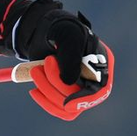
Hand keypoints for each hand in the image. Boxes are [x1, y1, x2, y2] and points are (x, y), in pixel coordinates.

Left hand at [16, 1, 112, 120]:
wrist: (43, 28)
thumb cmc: (60, 28)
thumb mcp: (67, 36)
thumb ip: (71, 57)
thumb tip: (69, 83)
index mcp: (102, 64)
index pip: (100, 90)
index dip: (85, 99)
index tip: (67, 103)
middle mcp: (93, 79)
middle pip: (79, 98)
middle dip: (56, 83)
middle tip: (43, 63)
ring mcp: (78, 87)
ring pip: (66, 106)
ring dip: (47, 90)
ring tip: (35, 70)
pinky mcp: (64, 92)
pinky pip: (57, 108)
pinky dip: (45, 101)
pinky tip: (34, 90)